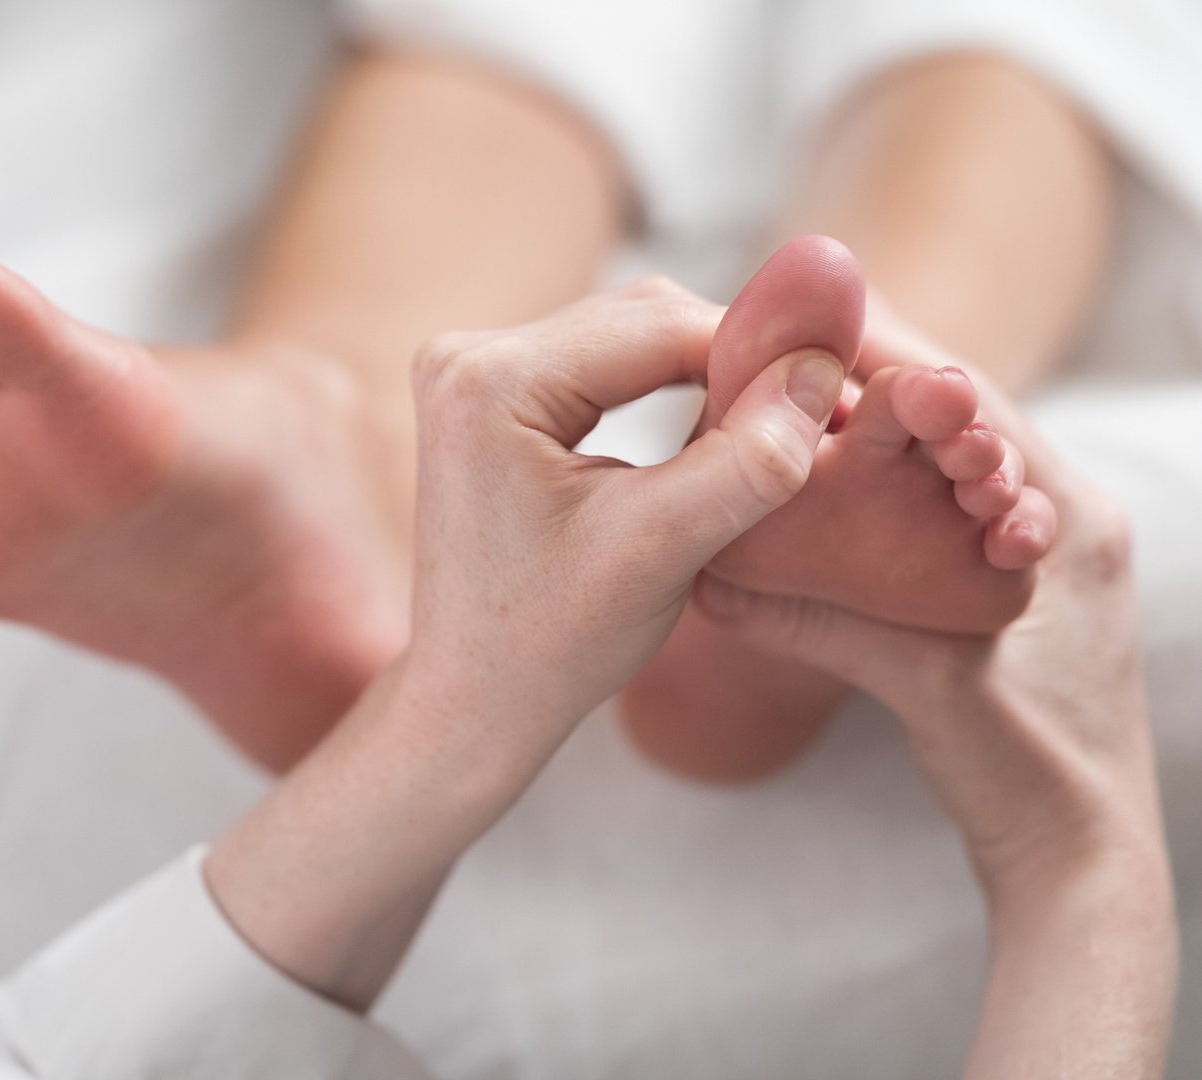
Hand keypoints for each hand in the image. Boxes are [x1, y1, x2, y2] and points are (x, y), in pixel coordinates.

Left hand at [405, 274, 848, 728]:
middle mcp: (465, 356)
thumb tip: (820, 370)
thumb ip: (746, 462)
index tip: (844, 386)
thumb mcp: (660, 551)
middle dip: (736, 358)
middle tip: (822, 405)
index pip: (662, 327)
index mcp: (491, 382)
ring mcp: (469, 370)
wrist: (473, 699)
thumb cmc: (552, 644)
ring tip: (778, 421)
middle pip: (643, 319)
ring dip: (705, 370)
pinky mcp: (485, 395)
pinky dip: (663, 388)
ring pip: (627, 337)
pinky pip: (599, 364)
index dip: (765, 351)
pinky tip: (715, 427)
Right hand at [695, 318, 1172, 1077]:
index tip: (806, 337)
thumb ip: (816, 621)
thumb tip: (707, 582)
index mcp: (1069, 514)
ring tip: (801, 426)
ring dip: (881, 440)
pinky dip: (890, 493)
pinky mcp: (1020, 583)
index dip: (886, 361)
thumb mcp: (922, 683)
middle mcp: (1070, 512)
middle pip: (962, 416)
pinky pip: (943, 511)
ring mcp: (1050, 548)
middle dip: (875, 391)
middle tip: (785, 374)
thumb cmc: (1033, 774)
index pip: (972, 398)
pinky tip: (835, 497)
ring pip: (949, 461)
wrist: (1079, 862)